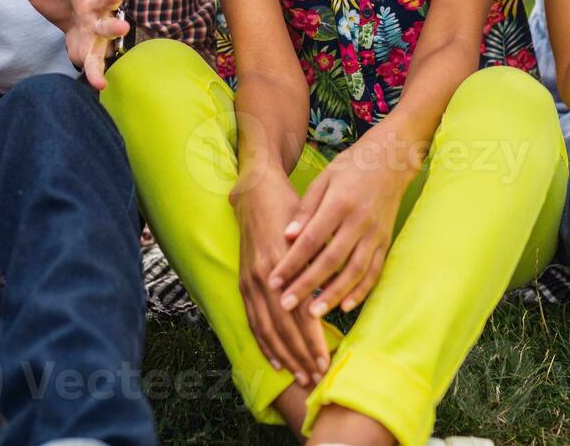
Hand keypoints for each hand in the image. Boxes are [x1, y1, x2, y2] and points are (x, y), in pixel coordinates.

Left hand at [0, 0, 129, 89]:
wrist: (74, 28)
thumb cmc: (59, 1)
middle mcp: (94, 5)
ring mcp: (97, 28)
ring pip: (107, 27)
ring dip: (114, 28)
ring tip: (121, 28)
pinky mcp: (92, 50)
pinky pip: (95, 62)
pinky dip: (97, 72)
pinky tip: (99, 85)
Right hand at [232, 172, 329, 386]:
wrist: (257, 190)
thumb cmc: (290, 208)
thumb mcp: (307, 231)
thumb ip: (314, 263)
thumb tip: (324, 300)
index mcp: (282, 266)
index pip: (298, 315)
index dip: (311, 341)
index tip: (325, 362)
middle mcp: (263, 278)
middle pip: (282, 328)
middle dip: (299, 356)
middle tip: (315, 378)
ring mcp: (250, 281)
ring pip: (266, 329)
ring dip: (283, 356)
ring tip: (299, 377)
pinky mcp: (243, 281)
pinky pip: (252, 320)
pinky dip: (263, 343)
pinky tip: (275, 360)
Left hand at [267, 125, 416, 319]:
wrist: (391, 160)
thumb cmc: (351, 167)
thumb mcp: (323, 179)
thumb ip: (305, 209)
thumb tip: (286, 236)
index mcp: (340, 203)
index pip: (312, 239)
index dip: (292, 262)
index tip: (274, 281)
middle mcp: (360, 221)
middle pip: (331, 260)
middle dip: (307, 285)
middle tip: (286, 306)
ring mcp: (376, 233)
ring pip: (355, 271)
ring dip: (334, 295)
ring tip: (314, 315)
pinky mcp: (386, 241)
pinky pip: (375, 271)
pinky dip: (361, 291)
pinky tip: (345, 306)